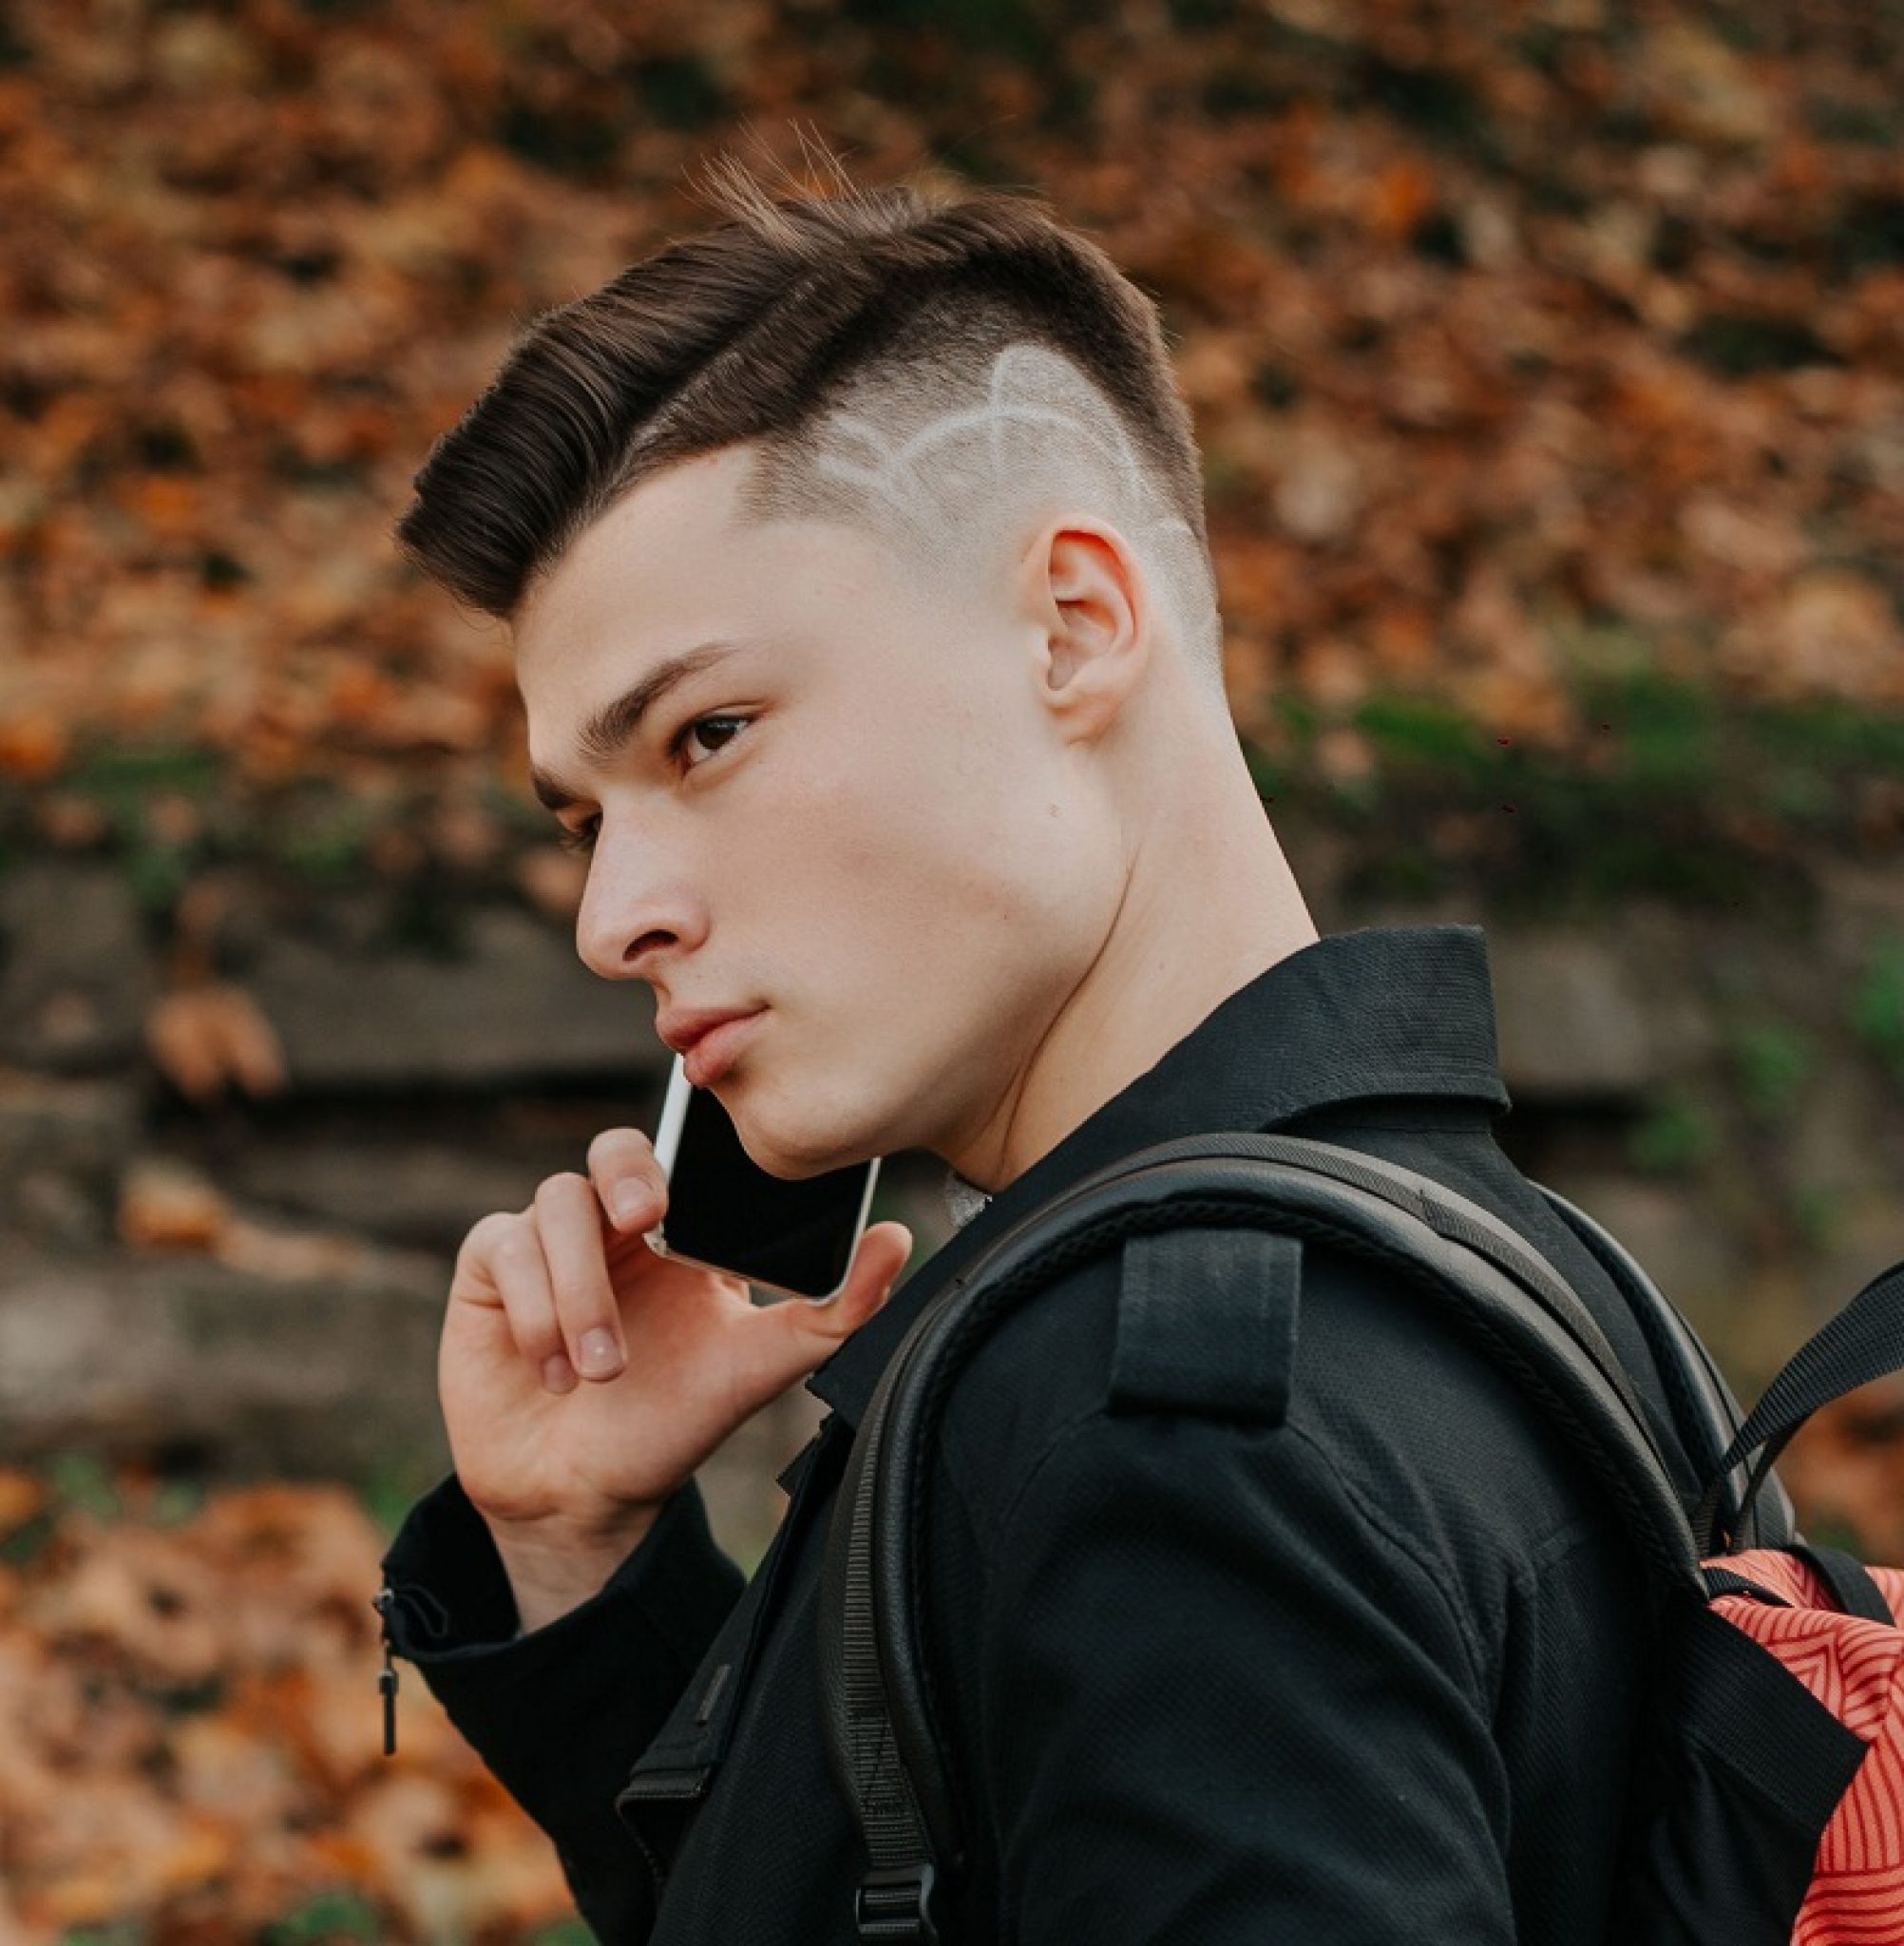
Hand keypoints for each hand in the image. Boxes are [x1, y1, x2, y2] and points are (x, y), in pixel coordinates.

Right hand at [439, 1125, 911, 1626]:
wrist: (584, 1495)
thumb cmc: (672, 1421)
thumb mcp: (759, 1366)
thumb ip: (833, 1308)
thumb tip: (899, 1236)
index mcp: (683, 1229)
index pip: (686, 1154)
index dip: (691, 1147)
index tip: (704, 1184)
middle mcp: (614, 1223)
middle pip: (613, 1148)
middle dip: (630, 1172)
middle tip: (650, 1218)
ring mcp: (549, 1240)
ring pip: (558, 1204)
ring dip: (582, 1287)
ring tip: (603, 1368)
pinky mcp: (491, 1268)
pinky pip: (503, 1244)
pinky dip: (533, 1306)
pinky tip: (557, 1370)